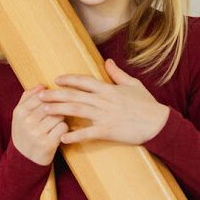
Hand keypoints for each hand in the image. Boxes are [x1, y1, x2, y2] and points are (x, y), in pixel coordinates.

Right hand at [11, 85, 68, 164]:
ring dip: (60, 119)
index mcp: (19, 112)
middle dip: (57, 109)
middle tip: (54, 116)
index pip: (41, 96)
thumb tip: (42, 86)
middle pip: (52, 104)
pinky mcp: (47, 144)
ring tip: (54, 125)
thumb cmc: (24, 133)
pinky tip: (57, 133)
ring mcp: (37, 133)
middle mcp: (27, 122)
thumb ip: (27, 98)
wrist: (24, 159)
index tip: (51, 104)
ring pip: (59, 115)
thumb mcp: (19, 116)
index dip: (50, 98)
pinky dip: (63, 130)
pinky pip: (63, 127)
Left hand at [37, 58, 169, 145]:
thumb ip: (118, 74)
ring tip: (45, 110)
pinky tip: (62, 137)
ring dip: (59, 110)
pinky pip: (88, 133)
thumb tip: (107, 61)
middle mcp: (104, 100)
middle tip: (40, 95)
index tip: (55, 79)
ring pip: (77, 110)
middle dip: (56, 94)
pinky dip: (75, 135)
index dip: (69, 79)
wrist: (159, 124)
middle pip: (75, 95)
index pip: (85, 81)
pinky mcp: (108, 131)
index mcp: (109, 89)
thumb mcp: (133, 85)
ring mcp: (105, 115)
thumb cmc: (147, 105)